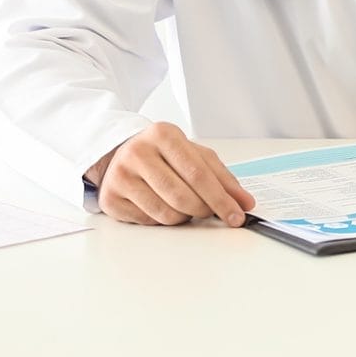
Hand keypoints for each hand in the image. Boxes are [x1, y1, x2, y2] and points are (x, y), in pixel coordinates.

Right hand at [90, 123, 253, 227]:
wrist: (120, 154)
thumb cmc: (164, 154)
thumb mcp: (194, 155)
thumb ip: (222, 177)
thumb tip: (245, 202)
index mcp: (163, 135)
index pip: (199, 174)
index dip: (221, 199)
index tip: (237, 215)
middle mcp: (138, 153)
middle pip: (182, 196)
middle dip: (204, 210)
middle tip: (211, 212)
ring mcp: (120, 176)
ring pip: (166, 213)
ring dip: (184, 217)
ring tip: (185, 205)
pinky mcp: (110, 199)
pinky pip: (148, 221)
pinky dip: (164, 220)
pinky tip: (163, 205)